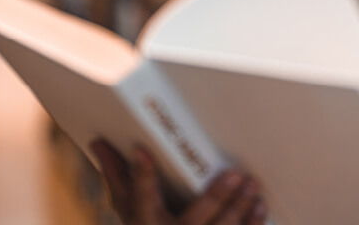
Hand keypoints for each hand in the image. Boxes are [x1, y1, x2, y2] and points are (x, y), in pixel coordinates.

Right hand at [90, 140, 266, 224]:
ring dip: (241, 209)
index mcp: (144, 220)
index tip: (142, 150)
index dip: (141, 173)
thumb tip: (98, 141)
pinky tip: (260, 208)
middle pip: (195, 217)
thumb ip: (117, 174)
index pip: (140, 195)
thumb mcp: (127, 207)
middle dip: (218, 196)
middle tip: (237, 174)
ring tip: (253, 186)